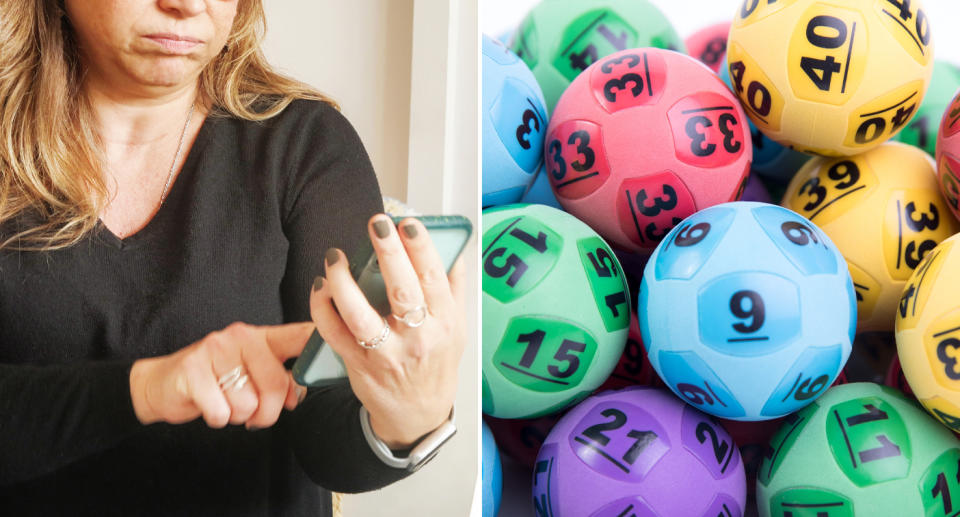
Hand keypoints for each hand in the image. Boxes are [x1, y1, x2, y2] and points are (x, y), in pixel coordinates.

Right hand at [129, 321, 314, 427]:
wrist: (163, 384)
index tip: (338, 347)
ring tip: (224, 402)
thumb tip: (298, 396)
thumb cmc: (215, 381)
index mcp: (259, 337)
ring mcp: (214, 350)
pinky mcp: (192, 370)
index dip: (319, 343)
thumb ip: (279, 380)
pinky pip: (221, 411)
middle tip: (252, 415)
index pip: (298, 336)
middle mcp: (239, 337)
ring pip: (247, 403)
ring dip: (237, 415)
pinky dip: (217, 418)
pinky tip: (208, 405)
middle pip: (275, 385)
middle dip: (267, 412)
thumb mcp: (250, 374)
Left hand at [308, 214, 466, 448]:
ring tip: (336, 256)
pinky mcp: (358, 365)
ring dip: (344, 283)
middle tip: (377, 223)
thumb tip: (455, 250)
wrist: (418, 413)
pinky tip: (321, 286)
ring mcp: (386, 354)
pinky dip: (322, 309)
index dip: (421, 248)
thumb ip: (454, 288)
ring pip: (361, 316)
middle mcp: (417, 338)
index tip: (408, 223)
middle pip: (402, 291)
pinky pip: (334, 334)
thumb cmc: (436, 363)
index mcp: (444, 322)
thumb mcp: (458, 327)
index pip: (434, 279)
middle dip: (388, 253)